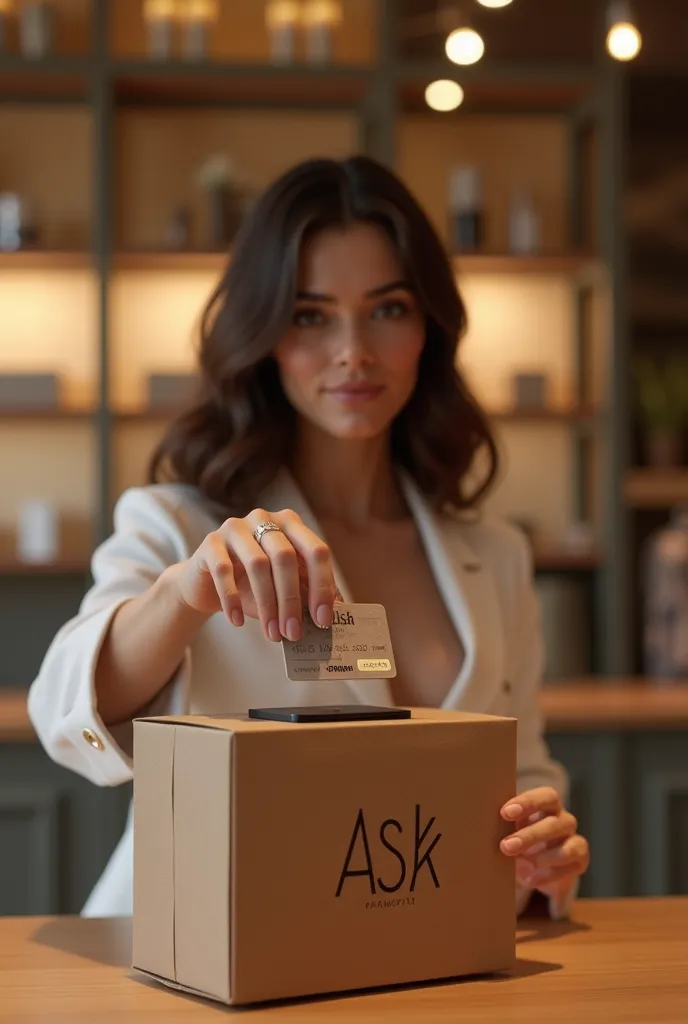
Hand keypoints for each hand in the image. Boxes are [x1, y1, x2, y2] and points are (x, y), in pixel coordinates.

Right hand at [170, 508, 337, 643]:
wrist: (207, 584)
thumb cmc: (253, 585)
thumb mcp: (286, 588)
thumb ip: (311, 593)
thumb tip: (342, 612)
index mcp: (291, 524)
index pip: (316, 551)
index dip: (323, 586)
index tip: (323, 620)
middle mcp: (264, 519)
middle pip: (286, 558)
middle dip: (292, 600)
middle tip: (294, 632)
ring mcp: (235, 527)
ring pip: (257, 564)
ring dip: (267, 604)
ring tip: (272, 633)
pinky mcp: (210, 543)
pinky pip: (224, 571)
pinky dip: (233, 600)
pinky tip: (238, 621)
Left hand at [499, 787, 589, 901]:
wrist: (535, 868)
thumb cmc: (516, 839)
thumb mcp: (508, 830)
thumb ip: (502, 825)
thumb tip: (479, 827)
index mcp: (547, 805)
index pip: (546, 796)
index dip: (528, 803)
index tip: (505, 813)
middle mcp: (564, 820)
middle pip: (554, 822)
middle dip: (530, 835)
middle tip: (506, 846)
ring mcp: (575, 840)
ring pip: (569, 846)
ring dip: (544, 856)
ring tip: (522, 865)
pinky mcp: (580, 861)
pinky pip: (572, 866)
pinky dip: (551, 874)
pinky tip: (532, 880)